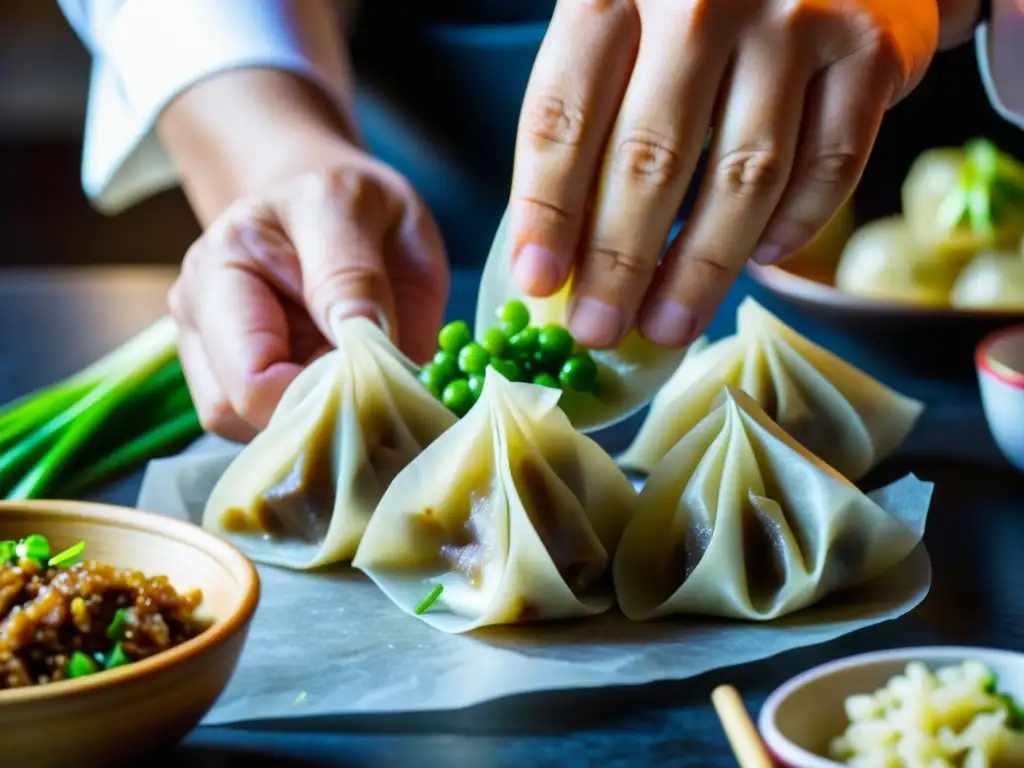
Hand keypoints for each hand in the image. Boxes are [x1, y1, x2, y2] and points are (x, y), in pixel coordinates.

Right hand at [168, 141, 447, 441]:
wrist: (313, 191)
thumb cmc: (351, 202)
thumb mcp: (371, 212)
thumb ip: (360, 280)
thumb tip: (366, 360)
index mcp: (232, 255)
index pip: (258, 376)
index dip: (325, 396)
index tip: (381, 384)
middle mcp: (199, 301)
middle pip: (239, 412)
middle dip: (313, 415)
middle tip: (373, 393)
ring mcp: (199, 340)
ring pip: (239, 428)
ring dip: (303, 422)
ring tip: (352, 383)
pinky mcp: (213, 369)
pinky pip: (250, 426)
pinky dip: (297, 423)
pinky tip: (331, 390)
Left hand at [510, 0, 941, 348]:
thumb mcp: (625, 20)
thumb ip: (592, 112)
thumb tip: (562, 252)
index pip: (564, 118)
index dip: (546, 211)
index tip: (538, 282)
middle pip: (651, 160)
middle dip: (618, 265)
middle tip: (598, 331)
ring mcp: (794, 19)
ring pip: (743, 176)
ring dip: (701, 269)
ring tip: (668, 324)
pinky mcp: (870, 48)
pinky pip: (830, 165)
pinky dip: (793, 225)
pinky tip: (759, 259)